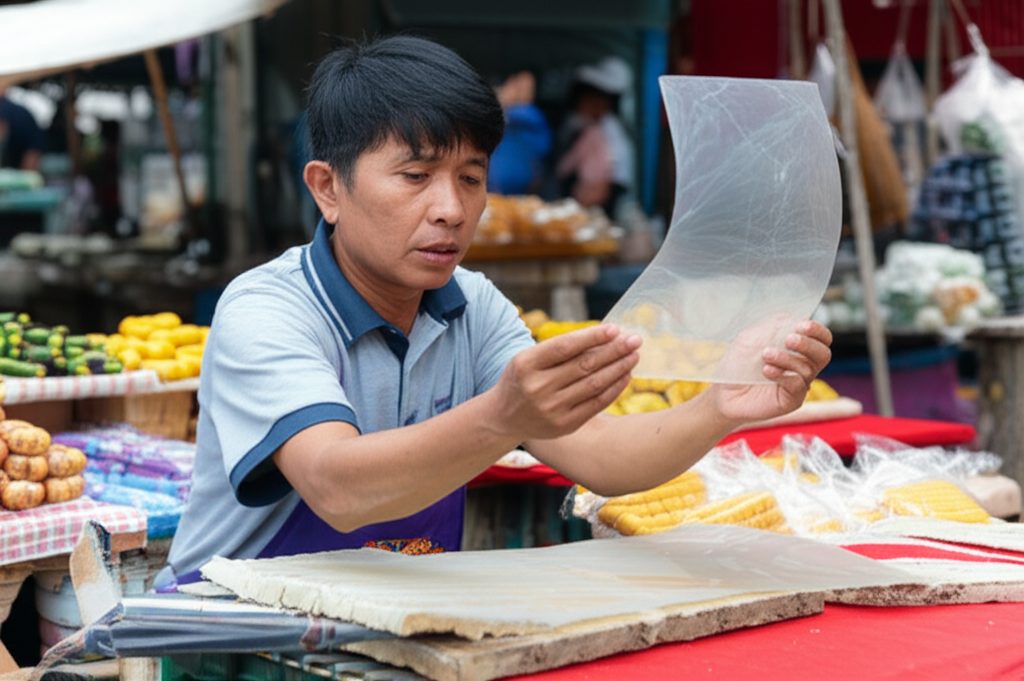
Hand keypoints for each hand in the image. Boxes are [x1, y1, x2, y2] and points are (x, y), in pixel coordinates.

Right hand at [491, 323, 640, 439]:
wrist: (503, 418)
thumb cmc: (522, 379)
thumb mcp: (529, 359)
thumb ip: (560, 349)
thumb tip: (604, 336)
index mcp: (527, 364)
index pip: (565, 346)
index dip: (592, 337)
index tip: (615, 329)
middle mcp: (538, 387)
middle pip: (584, 365)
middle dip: (614, 350)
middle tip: (635, 339)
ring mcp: (551, 408)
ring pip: (594, 384)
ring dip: (618, 368)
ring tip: (634, 356)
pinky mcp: (564, 425)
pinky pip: (596, 404)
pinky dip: (614, 389)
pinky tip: (626, 376)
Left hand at [707, 320, 832, 424]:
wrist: (723, 392)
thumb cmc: (739, 364)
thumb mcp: (751, 339)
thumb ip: (770, 327)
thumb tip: (791, 316)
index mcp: (798, 348)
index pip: (821, 338)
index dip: (817, 330)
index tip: (801, 325)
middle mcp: (803, 366)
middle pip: (823, 354)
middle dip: (808, 344)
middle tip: (789, 339)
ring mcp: (799, 384)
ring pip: (808, 368)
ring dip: (787, 358)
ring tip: (766, 354)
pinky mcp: (792, 400)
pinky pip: (797, 385)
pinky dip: (782, 374)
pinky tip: (766, 370)